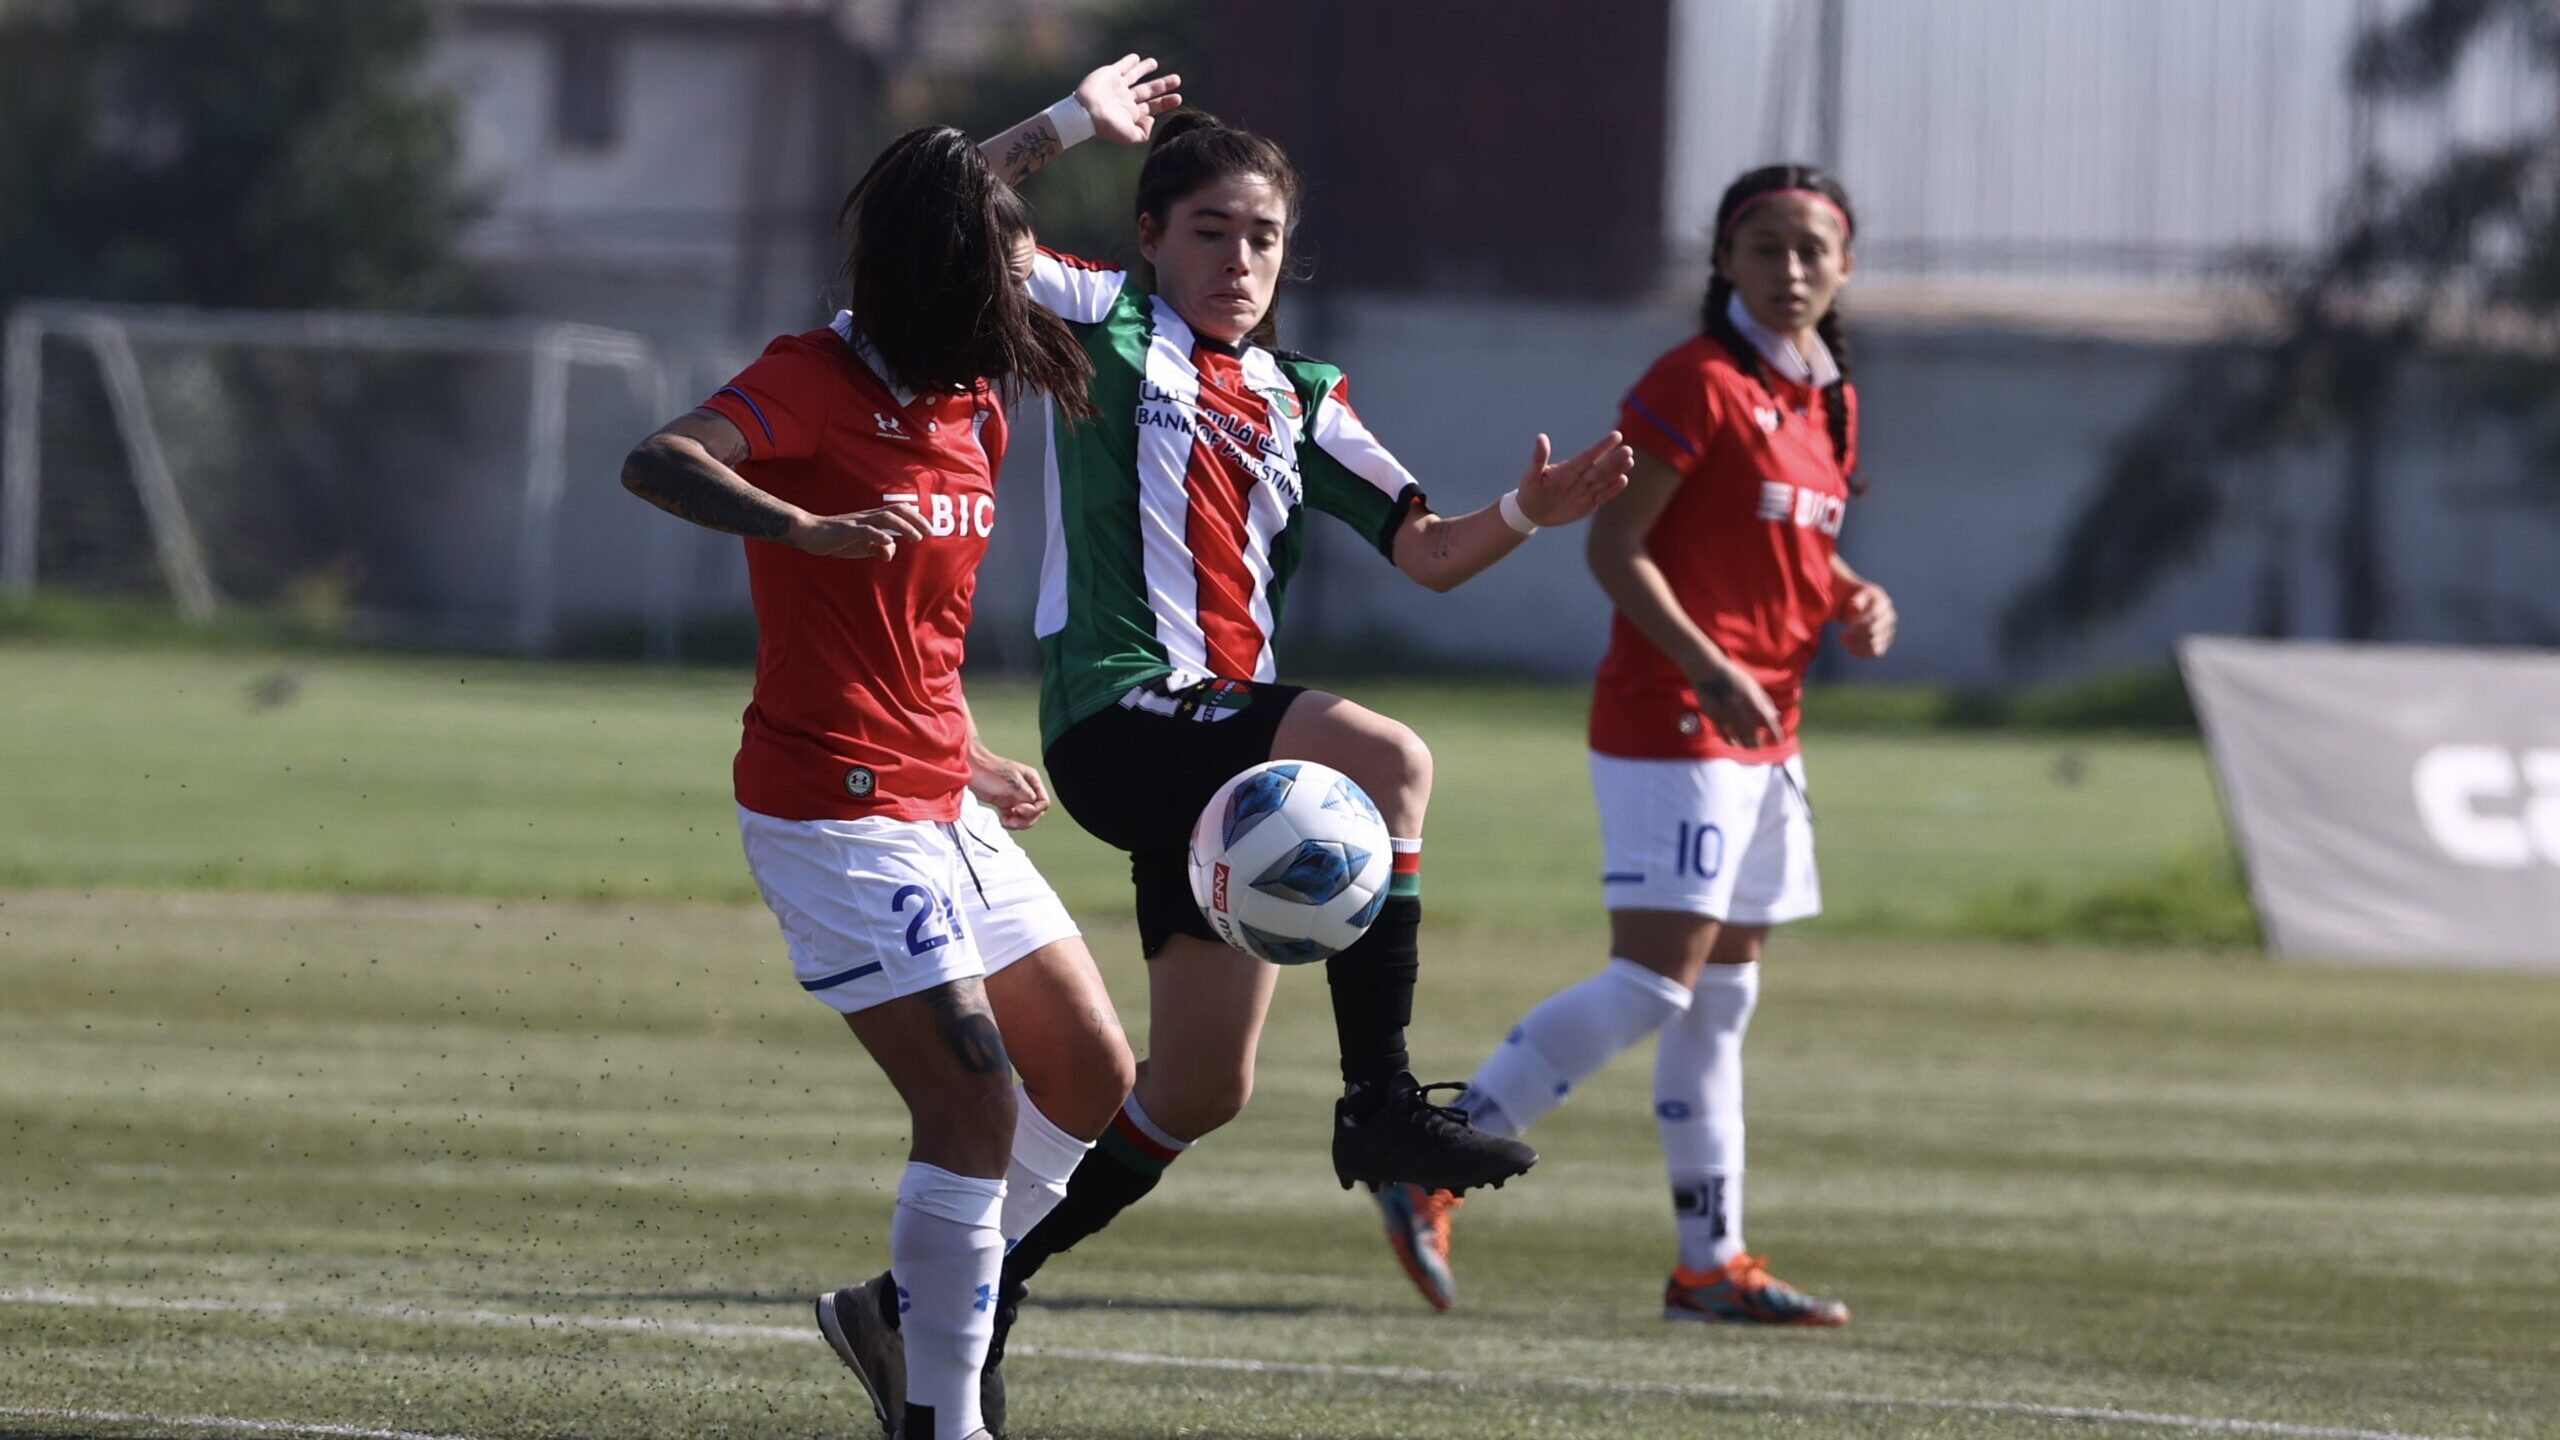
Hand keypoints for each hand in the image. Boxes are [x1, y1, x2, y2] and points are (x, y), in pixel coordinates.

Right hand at [786, 503, 924, 559]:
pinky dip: (879, 534)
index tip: (929, 529)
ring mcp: (858, 522)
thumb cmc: (837, 539)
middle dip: (916, 520)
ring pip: (885, 518)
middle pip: (897, 510)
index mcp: (873, 519)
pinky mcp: (846, 530)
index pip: (899, 511)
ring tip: (917, 538)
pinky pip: (865, 530)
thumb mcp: (861, 547)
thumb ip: (878, 548)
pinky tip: (889, 541)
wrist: (810, 533)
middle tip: (930, 532)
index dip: (916, 518)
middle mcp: (868, 517)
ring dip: (904, 527)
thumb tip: (891, 552)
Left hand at [968, 747, 1050, 829]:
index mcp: (1032, 780)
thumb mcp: (1013, 782)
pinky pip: (1013, 817)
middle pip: (1036, 812)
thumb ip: (1027, 794)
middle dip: (1026, 819)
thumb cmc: (990, 771)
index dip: (1033, 810)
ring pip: (1025, 817)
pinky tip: (1003, 820)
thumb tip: (1033, 805)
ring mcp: (1015, 797)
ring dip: (1018, 823)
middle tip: (1013, 819)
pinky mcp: (1005, 803)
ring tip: (1007, 821)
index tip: (1019, 808)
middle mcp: (1026, 789)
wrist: (971, 771)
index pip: (1043, 802)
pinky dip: (1010, 822)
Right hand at [1075, 54, 1182, 144]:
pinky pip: (1121, 66)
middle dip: (1162, 85)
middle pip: (1148, 91)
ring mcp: (1117, 86)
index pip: (1153, 107)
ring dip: (1145, 69)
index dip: (1166, 102)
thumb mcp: (1130, 136)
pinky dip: (1129, 62)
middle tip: (1177, 79)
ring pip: (1135, 76)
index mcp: (1131, 113)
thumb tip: (1152, 119)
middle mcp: (1125, 99)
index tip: (1179, 97)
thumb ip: (1144, 131)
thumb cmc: (1107, 126)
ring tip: (1154, 63)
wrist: (1085, 113)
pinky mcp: (1110, 75)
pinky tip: (1136, 58)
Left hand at [1515, 430, 1634, 526]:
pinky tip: (1623, 480)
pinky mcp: (1588, 504)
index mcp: (1569, 468)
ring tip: (1630, 461)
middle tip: (1628, 450)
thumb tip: (1541, 437)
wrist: (1532, 512)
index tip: (1616, 436)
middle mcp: (1580, 477)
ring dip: (1617, 471)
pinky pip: (1602, 496)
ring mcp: (1585, 490)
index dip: (1602, 446)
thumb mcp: (1532, 474)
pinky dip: (1612, 489)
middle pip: (1600, 467)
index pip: (1588, 455)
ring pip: (1604, 480)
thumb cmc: (1530, 490)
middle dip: (1614, 460)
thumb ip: (1539, 457)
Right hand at [1687, 657, 1783, 748]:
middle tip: (1759, 745)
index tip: (1778, 741)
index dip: (1775, 733)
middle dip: (1758, 743)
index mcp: (1752, 699)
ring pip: (1738, 736)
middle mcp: (1740, 707)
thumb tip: (1776, 716)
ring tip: (1749, 746)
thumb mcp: (1753, 686)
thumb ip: (1765, 702)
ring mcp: (1726, 712)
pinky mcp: (1714, 715)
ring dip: (1746, 744)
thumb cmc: (1735, 678)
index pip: (1768, 720)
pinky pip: (1723, 734)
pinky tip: (1734, 742)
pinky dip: (1730, 740)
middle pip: (1752, 733)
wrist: (1709, 671)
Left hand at [1838, 581, 1896, 658]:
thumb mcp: (1859, 594)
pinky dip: (1862, 653)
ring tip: (1844, 642)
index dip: (1858, 623)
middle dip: (1854, 635)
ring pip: (1874, 644)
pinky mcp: (1885, 643)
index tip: (1845, 625)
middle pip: (1872, 632)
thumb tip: (1855, 607)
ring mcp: (1888, 632)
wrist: (1871, 605)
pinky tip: (1851, 650)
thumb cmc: (1862, 599)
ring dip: (1856, 645)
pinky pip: (1875, 652)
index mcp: (1883, 605)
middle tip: (1841, 637)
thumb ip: (1857, 600)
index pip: (1873, 617)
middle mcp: (1889, 619)